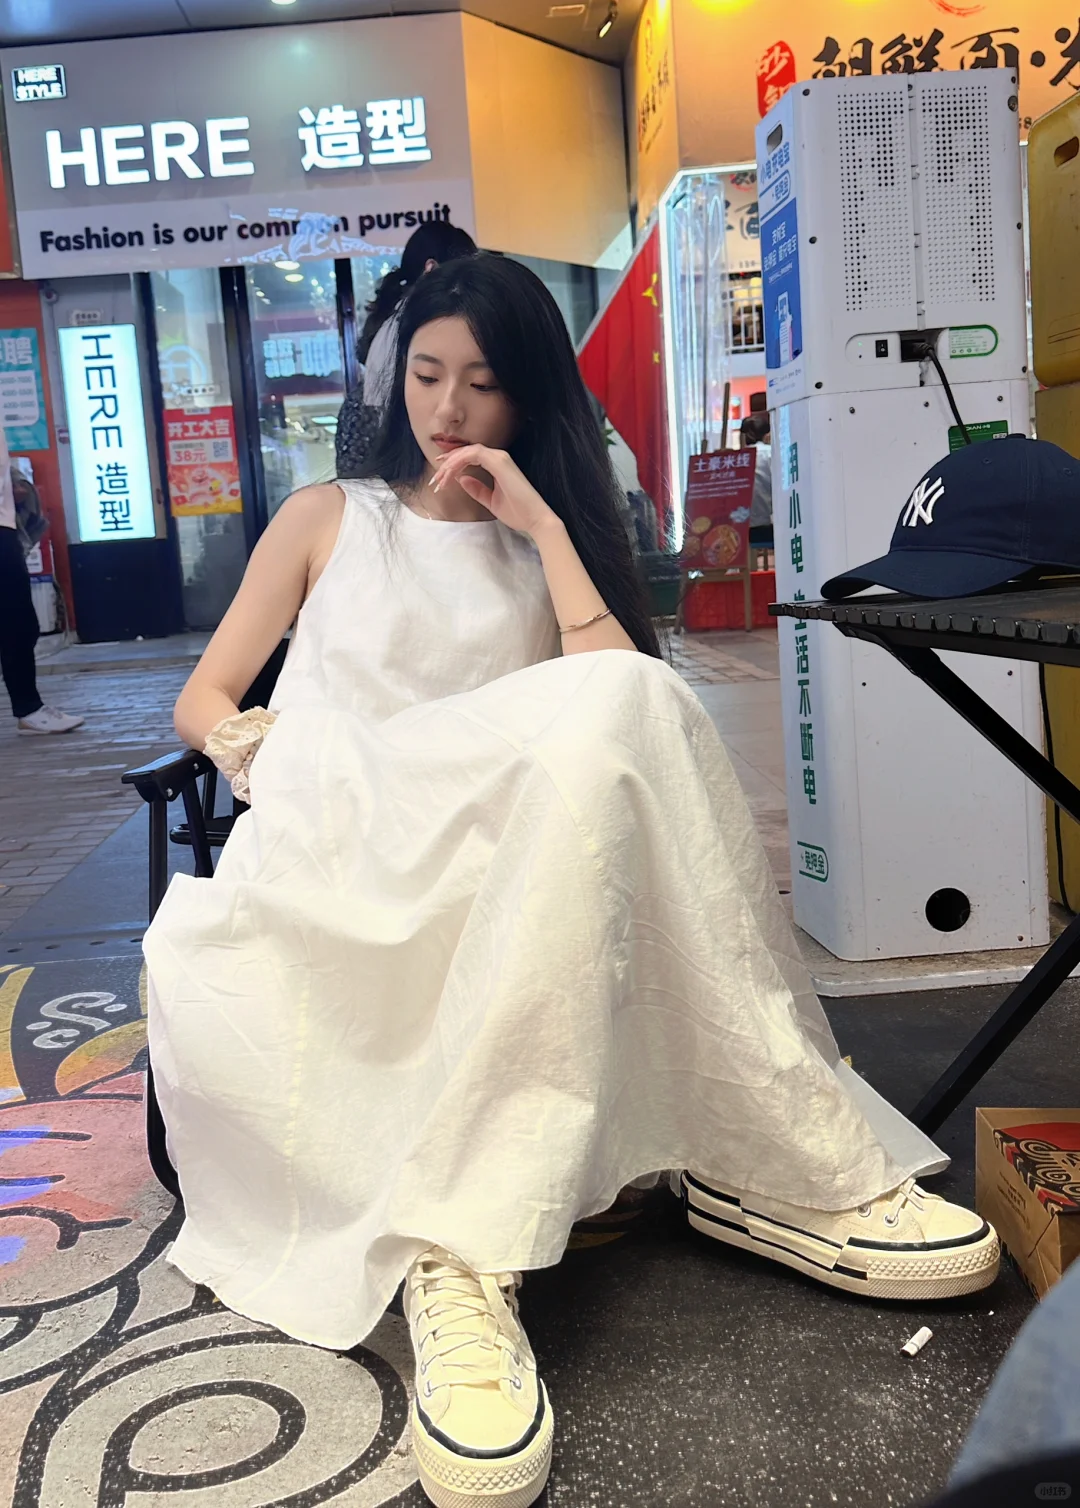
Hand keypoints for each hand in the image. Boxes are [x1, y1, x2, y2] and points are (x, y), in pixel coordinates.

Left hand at [430, 446, 559, 538]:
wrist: (534, 519)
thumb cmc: (517, 512)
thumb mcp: (490, 501)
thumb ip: (476, 489)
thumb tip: (461, 479)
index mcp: (497, 465)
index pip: (470, 456)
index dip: (453, 461)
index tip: (440, 473)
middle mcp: (499, 457)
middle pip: (466, 451)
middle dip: (448, 462)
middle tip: (435, 477)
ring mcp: (500, 458)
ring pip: (468, 451)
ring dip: (451, 463)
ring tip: (440, 478)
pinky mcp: (499, 462)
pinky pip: (473, 455)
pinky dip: (459, 462)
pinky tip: (450, 474)